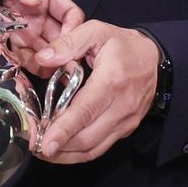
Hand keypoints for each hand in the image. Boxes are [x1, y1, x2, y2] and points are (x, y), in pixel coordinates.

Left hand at [0, 0, 85, 77]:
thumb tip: (34, 0)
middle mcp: (43, 18)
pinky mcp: (15, 42)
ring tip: (44, 68)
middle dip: (62, 52)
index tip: (69, 40)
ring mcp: (30, 32)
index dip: (74, 28)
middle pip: (61, 38)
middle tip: (58, 62)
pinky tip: (25, 66)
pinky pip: (26, 57)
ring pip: (47, 52)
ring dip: (48, 62)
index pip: (71, 14)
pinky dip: (28, 64)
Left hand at [32, 21, 160, 163]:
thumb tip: (42, 58)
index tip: (45, 143)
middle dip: (59, 146)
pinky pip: (101, 147)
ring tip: (43, 151)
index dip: (64, 130)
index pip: (85, 111)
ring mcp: (126, 121)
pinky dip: (79, 153)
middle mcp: (122, 106)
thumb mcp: (96, 31)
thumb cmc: (122, 44)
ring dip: (67, 155)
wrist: (154, 58)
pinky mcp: (126, 129)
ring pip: (93, 148)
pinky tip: (62, 150)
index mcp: (112, 81)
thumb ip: (68, 43)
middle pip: (87, 137)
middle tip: (33, 145)